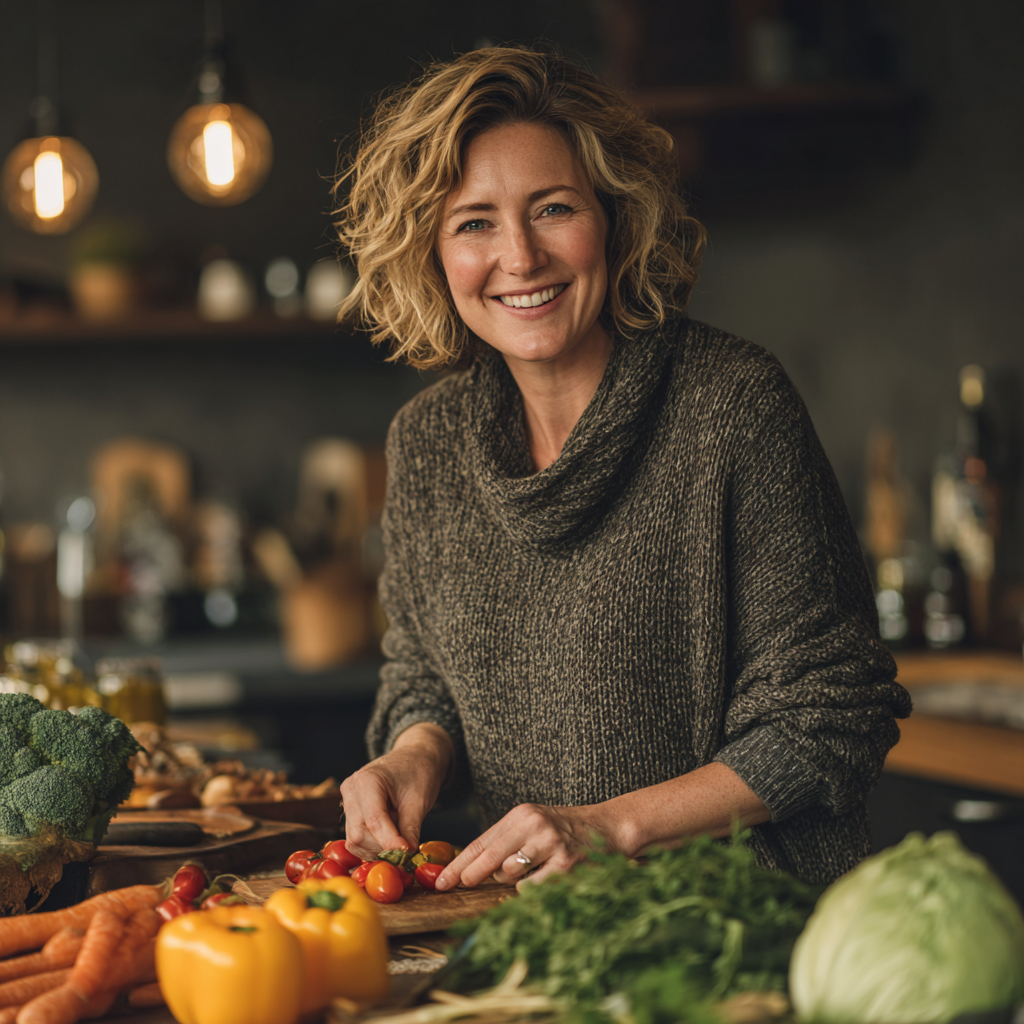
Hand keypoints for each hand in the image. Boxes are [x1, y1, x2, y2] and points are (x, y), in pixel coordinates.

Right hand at [340, 723, 452, 858]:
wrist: (416, 756)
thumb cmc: (419, 772)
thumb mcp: (419, 801)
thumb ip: (410, 830)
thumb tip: (405, 856)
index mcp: (367, 781)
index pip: (374, 821)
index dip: (390, 842)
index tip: (406, 855)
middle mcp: (351, 790)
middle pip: (359, 834)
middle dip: (383, 848)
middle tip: (406, 851)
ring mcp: (348, 800)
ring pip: (355, 839)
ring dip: (378, 849)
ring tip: (400, 840)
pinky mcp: (351, 810)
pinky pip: (356, 836)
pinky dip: (373, 844)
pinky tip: (391, 837)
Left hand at [435, 802, 617, 891]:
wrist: (609, 827)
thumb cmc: (565, 830)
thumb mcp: (533, 825)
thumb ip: (506, 841)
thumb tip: (472, 868)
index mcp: (522, 814)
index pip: (482, 841)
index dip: (459, 863)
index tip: (441, 880)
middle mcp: (534, 825)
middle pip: (489, 857)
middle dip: (470, 874)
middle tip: (458, 885)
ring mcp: (550, 844)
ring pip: (510, 874)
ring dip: (511, 880)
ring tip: (529, 869)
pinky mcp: (565, 864)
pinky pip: (532, 887)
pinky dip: (532, 888)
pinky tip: (544, 877)